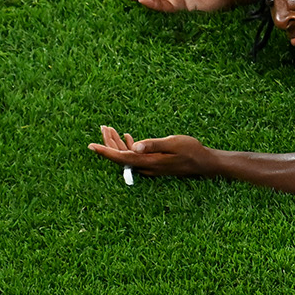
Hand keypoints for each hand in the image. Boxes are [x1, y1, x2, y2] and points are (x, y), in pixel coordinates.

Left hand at [88, 126, 209, 177]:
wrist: (204, 163)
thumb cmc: (191, 151)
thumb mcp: (173, 143)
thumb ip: (153, 144)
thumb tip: (135, 146)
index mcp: (148, 161)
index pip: (120, 157)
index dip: (104, 151)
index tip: (91, 146)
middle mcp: (145, 166)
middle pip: (120, 156)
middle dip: (108, 142)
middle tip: (102, 127)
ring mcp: (149, 166)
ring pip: (126, 155)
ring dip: (117, 143)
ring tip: (109, 129)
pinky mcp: (153, 163)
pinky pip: (135, 156)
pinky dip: (128, 146)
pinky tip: (127, 136)